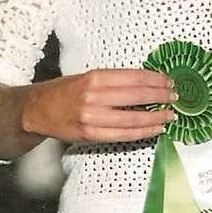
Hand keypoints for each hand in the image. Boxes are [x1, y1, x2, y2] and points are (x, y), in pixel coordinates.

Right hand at [22, 67, 173, 142]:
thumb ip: (113, 82)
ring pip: (133, 119)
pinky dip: (142, 132)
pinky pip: (123, 135)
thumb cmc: (64, 92)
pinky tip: (155, 129)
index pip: (133, 77)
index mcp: (94, 78)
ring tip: (169, 115)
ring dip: (156, 118)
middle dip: (160, 97)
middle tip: (174, 97)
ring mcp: (93, 117)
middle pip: (137, 96)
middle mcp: (94, 97)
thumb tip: (145, 83)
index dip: (155, 79)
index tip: (168, 81)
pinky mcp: (91, 134)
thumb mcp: (87, 78)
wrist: (36, 110)